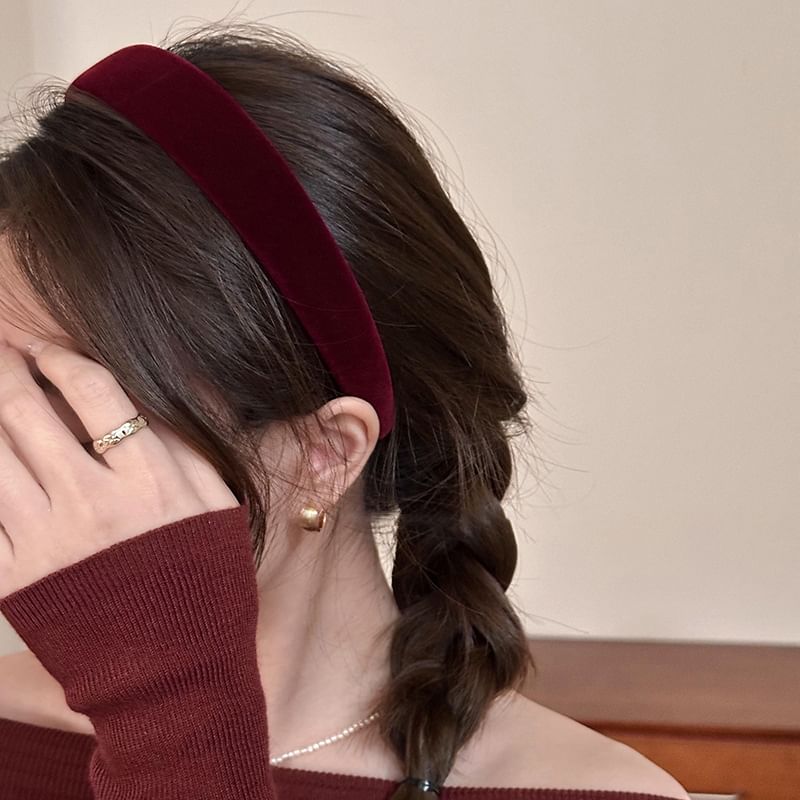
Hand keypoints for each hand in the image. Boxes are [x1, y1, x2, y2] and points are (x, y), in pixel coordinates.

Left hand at [0, 340, 239, 597]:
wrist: (176, 675)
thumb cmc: (206, 583)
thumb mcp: (219, 504)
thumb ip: (190, 441)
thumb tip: (174, 383)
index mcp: (150, 481)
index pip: (94, 393)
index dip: (63, 358)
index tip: (50, 348)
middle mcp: (93, 504)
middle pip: (27, 413)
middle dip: (8, 369)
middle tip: (4, 352)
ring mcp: (48, 542)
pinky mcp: (16, 578)